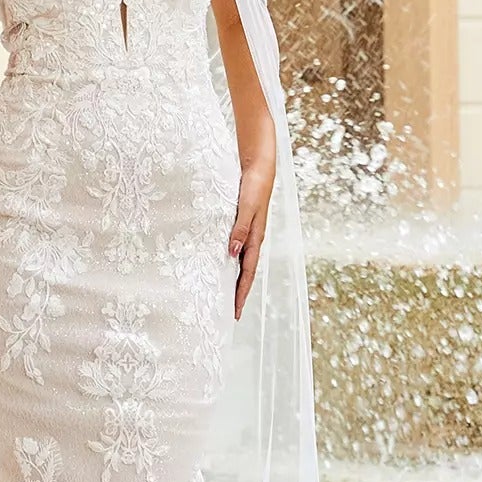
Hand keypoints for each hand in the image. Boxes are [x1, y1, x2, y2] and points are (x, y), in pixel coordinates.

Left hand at [229, 164, 272, 320]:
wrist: (259, 167)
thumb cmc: (253, 186)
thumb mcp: (246, 207)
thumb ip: (240, 229)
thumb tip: (232, 253)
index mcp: (255, 239)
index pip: (247, 274)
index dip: (240, 294)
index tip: (234, 312)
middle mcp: (253, 240)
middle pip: (244, 273)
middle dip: (238, 294)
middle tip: (228, 313)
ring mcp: (248, 234)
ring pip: (241, 264)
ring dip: (234, 280)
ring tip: (224, 296)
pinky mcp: (243, 226)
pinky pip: (237, 250)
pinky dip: (231, 263)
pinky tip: (222, 266)